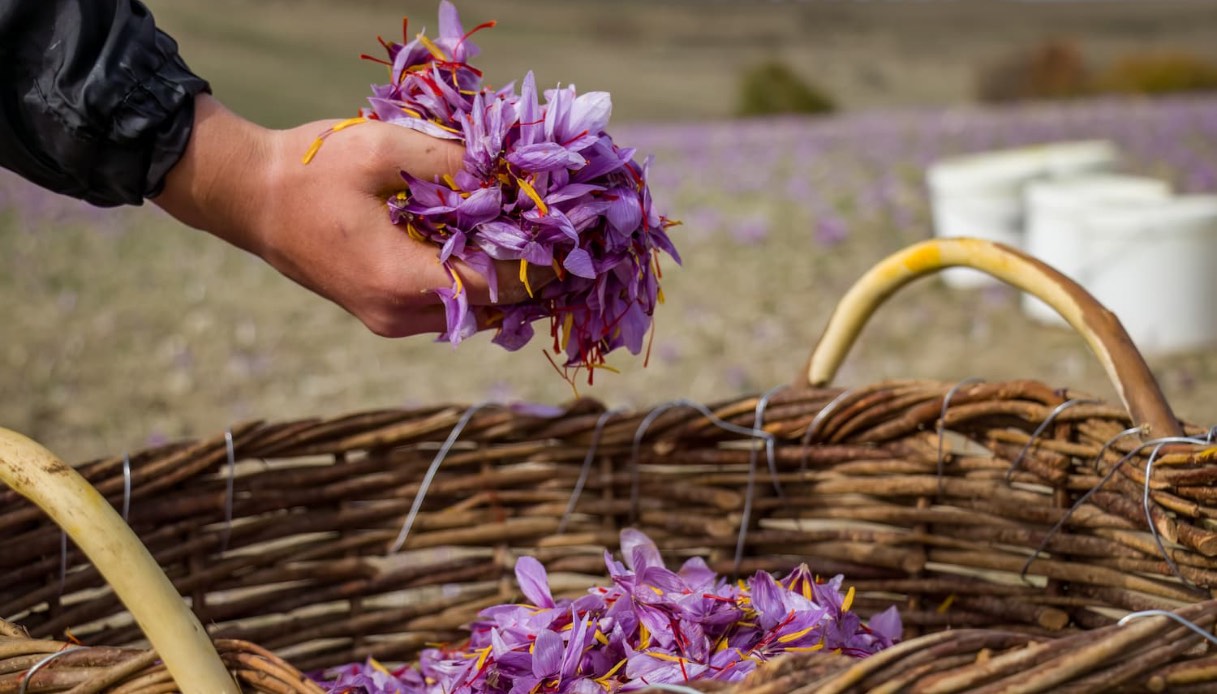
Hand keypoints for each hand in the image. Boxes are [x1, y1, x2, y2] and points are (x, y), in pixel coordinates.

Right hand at [154, 94, 538, 336]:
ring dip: (508, 281)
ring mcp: (390, 320)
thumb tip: (508, 175)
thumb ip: (449, 163)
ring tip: (542, 241)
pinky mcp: (384, 312)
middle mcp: (399, 315)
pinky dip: (478, 282)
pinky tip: (496, 249)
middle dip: (533, 273)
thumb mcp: (381, 149)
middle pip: (492, 307)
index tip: (577, 236)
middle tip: (570, 237)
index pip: (498, 287)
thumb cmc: (309, 170)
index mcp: (400, 281)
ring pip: (473, 311)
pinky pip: (450, 306)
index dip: (543, 263)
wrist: (249, 198)